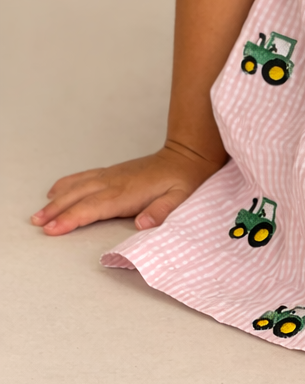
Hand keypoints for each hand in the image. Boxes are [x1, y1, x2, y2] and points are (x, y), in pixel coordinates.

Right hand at [31, 142, 222, 235]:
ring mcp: (112, 175)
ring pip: (78, 187)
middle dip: (57, 211)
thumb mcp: (181, 198)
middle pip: (79, 197)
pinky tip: (55, 191)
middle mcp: (114, 182)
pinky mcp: (113, 172)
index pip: (93, 207)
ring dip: (57, 200)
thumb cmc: (184, 179)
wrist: (187, 154)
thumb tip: (143, 224)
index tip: (53, 229)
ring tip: (38, 214)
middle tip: (38, 224)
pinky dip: (67, 184)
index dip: (72, 218)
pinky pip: (84, 177)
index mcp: (127, 192)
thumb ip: (161, 211)